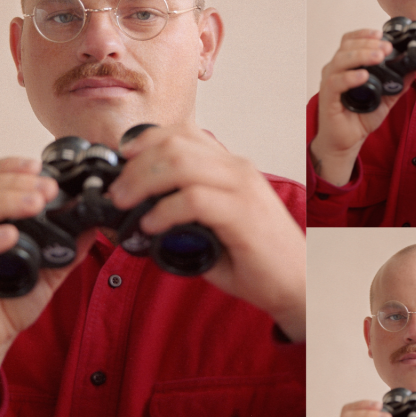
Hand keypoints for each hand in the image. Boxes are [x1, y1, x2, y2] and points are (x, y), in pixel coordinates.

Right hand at [0, 157, 95, 416]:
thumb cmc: (6, 302)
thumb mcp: (48, 271)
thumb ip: (68, 247)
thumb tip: (94, 222)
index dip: (12, 165)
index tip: (41, 165)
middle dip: (18, 181)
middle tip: (49, 188)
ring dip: (5, 201)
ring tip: (35, 204)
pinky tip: (10, 236)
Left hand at [109, 124, 304, 340]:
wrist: (298, 283)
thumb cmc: (254, 256)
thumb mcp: (211, 224)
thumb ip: (180, 212)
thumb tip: (135, 215)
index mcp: (228, 166)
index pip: (182, 133)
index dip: (146, 140)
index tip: (122, 158)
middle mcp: (236, 168)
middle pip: (174, 145)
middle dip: (136, 166)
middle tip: (117, 192)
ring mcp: (241, 188)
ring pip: (181, 164)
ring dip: (143, 183)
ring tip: (126, 205)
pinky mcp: (242, 213)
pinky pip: (193, 199)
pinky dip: (164, 211)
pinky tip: (151, 225)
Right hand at [310, 29, 415, 185]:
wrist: (347, 140)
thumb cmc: (359, 117)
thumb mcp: (386, 97)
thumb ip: (398, 82)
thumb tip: (414, 67)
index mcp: (347, 66)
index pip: (350, 40)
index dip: (365, 34)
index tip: (382, 34)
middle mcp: (336, 70)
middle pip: (346, 46)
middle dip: (368, 43)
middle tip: (386, 48)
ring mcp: (330, 83)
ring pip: (340, 60)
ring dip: (360, 55)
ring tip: (378, 57)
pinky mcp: (328, 98)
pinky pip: (336, 82)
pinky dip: (350, 77)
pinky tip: (364, 76)